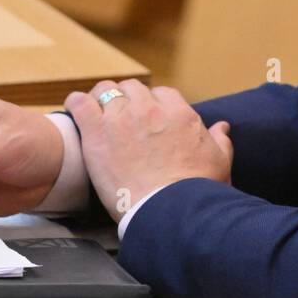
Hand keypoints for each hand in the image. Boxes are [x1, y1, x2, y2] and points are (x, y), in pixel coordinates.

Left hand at [65, 79, 232, 223]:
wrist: (170, 209)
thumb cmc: (196, 190)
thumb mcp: (219, 163)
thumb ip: (220, 141)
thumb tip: (222, 127)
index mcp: (179, 114)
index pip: (161, 93)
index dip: (152, 104)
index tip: (147, 116)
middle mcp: (150, 110)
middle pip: (132, 88)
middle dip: (126, 98)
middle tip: (121, 116)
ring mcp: (121, 118)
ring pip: (105, 91)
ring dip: (101, 99)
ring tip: (96, 111)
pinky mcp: (97, 132)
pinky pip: (80, 104)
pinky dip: (76, 103)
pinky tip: (75, 108)